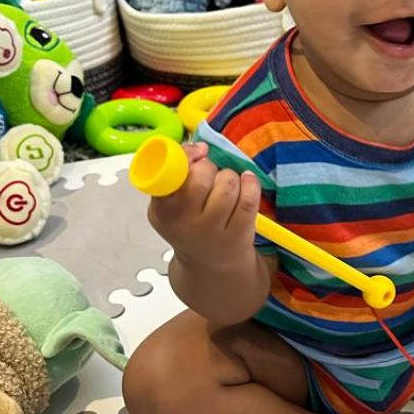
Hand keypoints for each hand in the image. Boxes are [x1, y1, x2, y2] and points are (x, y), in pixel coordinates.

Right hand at [148, 143, 261, 266]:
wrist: (211, 266)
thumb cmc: (190, 225)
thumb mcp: (171, 205)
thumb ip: (177, 174)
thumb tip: (200, 148)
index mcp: (163, 212)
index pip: (168, 176)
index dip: (185, 157)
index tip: (197, 153)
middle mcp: (185, 224)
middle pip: (199, 179)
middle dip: (208, 167)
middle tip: (209, 174)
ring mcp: (213, 232)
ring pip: (226, 186)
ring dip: (229, 176)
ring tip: (226, 183)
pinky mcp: (238, 235)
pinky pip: (248, 200)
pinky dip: (250, 184)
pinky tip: (247, 181)